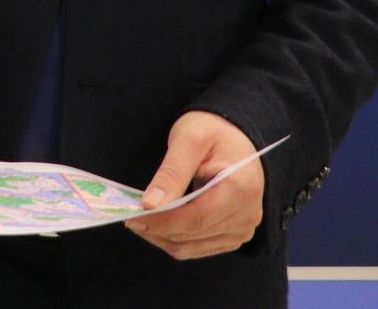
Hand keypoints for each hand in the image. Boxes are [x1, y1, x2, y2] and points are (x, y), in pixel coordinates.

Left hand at [125, 111, 263, 259]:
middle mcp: (247, 214)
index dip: (162, 222)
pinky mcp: (234, 234)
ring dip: (162, 237)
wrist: (233, 135)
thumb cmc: (212, 131)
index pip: (196, 218)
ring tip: (140, 220)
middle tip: (129, 217)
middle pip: (193, 234)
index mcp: (241, 189)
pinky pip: (198, 247)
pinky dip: (174, 239)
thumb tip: (150, 205)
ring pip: (192, 246)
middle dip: (157, 228)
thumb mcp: (188, 140)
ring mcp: (243, 227)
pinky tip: (157, 224)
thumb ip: (171, 173)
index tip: (132, 219)